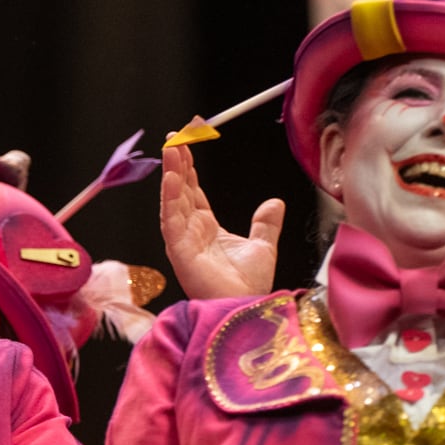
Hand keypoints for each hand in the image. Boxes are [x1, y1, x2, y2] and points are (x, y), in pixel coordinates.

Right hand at [159, 143, 283, 299]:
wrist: (246, 308)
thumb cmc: (250, 287)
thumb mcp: (263, 247)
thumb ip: (265, 224)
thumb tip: (274, 202)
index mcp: (206, 230)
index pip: (193, 192)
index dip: (189, 168)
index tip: (188, 143)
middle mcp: (190, 232)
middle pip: (180, 190)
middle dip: (176, 163)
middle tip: (175, 136)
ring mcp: (182, 241)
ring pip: (172, 200)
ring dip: (170, 173)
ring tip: (171, 148)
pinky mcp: (179, 251)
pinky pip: (171, 219)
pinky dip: (170, 197)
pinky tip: (171, 178)